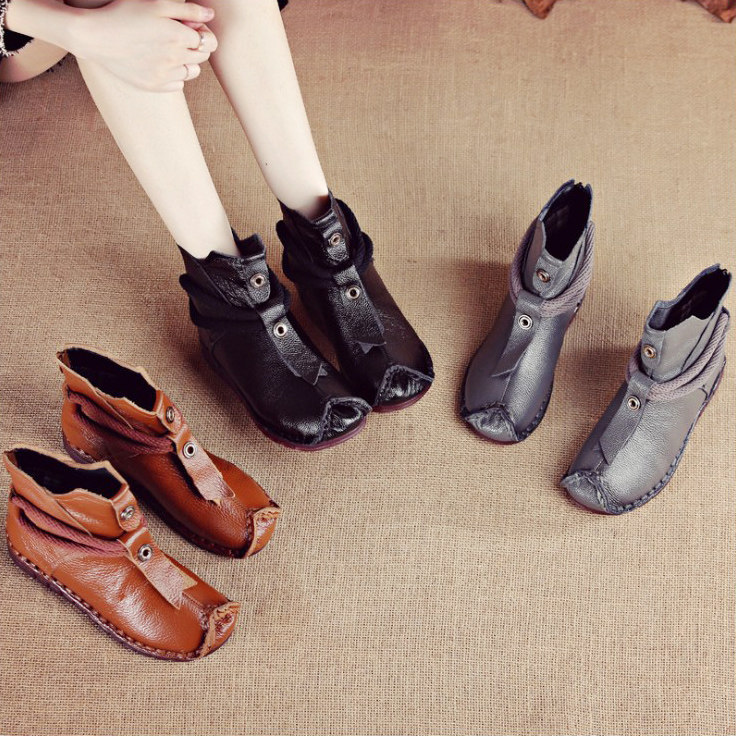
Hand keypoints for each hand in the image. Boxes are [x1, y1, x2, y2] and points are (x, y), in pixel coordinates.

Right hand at [71, 0, 218, 91]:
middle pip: (202, 57)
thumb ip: (188, 9)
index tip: (190, 26)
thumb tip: (210, 15)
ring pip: (192, 72)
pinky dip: (174, 76)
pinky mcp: (155, 86)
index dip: (202, 32)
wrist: (94, 36)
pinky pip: (178, 85)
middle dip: (195, 46)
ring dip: (187, 62)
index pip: (209, 41)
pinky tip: (160, 63)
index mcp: (179, 36)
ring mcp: (165, 75)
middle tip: (177, 36)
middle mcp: (176, 58)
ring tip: (169, 50)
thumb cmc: (124, 13)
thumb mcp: (156, 3)